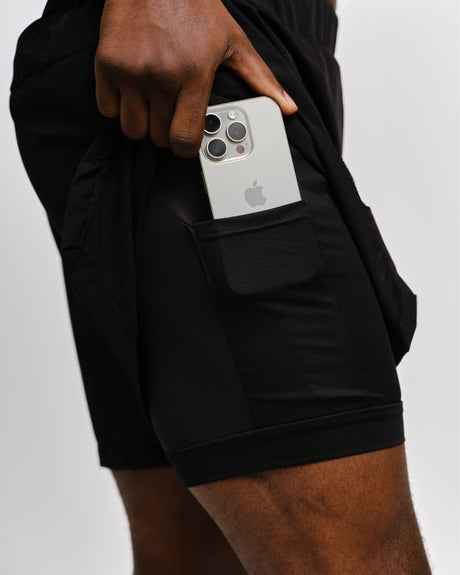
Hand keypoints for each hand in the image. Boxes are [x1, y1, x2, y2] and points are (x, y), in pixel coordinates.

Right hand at [95, 0, 297, 157]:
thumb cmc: (195, 8)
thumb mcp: (233, 42)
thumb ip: (260, 79)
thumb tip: (288, 108)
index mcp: (194, 75)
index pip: (185, 140)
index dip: (185, 147)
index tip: (186, 140)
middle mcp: (161, 76)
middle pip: (158, 138)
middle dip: (165, 131)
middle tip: (171, 111)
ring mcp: (131, 71)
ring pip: (132, 129)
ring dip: (142, 122)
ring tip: (151, 101)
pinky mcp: (107, 65)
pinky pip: (107, 110)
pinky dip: (117, 106)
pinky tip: (131, 89)